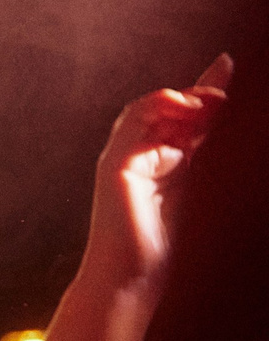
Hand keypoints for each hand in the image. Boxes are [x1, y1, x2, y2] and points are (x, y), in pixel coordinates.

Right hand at [80, 53, 231, 295]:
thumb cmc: (155, 244)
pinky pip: (132, 125)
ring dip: (176, 97)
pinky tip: (184, 110)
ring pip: (142, 108)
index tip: (226, 63)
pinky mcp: (114, 166)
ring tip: (206, 100)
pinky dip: (157, 109)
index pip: (176, 114)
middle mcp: (133, 155)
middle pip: (160, 106)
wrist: (128, 276)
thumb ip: (196, 153)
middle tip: (222, 89)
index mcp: (155, 161)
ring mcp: (120, 159)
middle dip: (193, 92)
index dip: (201, 87)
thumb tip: (217, 119)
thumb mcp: (186, 188)